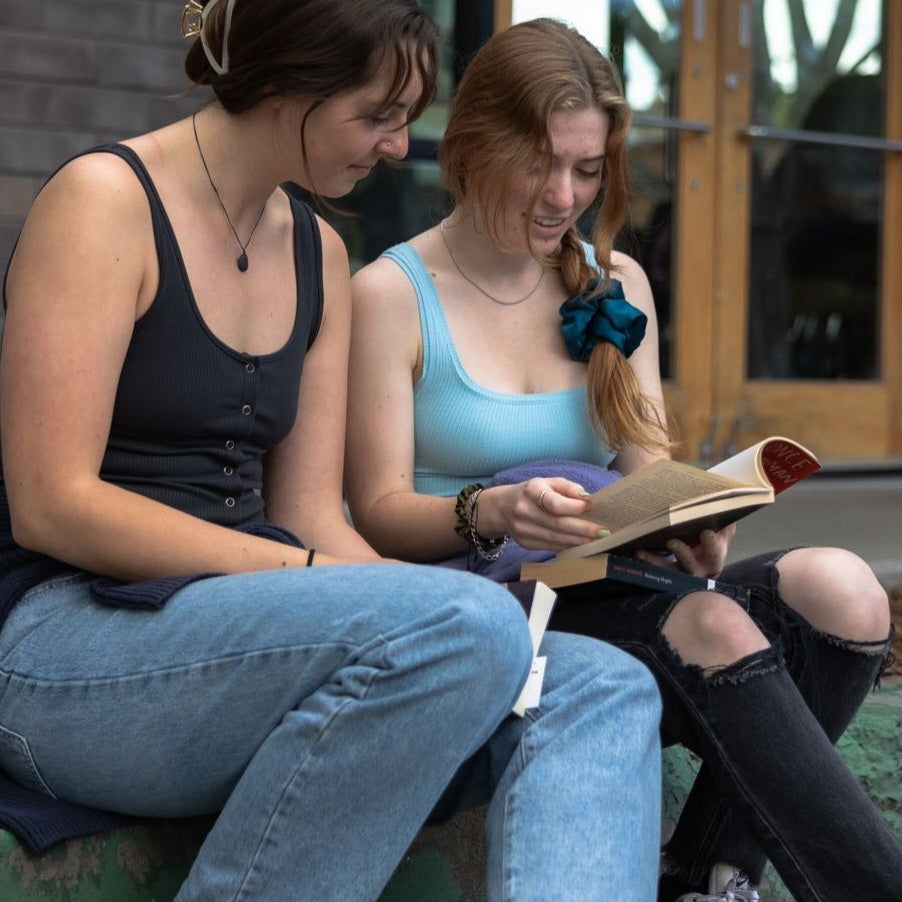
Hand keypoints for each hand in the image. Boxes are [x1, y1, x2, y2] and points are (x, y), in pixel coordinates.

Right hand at [487, 478, 605, 550]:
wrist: (502, 508)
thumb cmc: (532, 493)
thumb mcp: (548, 482)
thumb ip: (568, 488)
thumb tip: (587, 498)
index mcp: (531, 491)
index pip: (554, 503)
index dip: (574, 507)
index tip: (592, 507)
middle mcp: (524, 511)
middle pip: (558, 525)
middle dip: (584, 530)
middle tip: (604, 531)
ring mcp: (523, 530)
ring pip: (557, 539)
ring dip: (580, 541)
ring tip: (598, 540)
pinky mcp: (526, 543)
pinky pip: (552, 547)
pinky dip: (569, 546)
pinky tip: (582, 544)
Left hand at [637, 524, 735, 577]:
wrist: (702, 561)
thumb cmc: (711, 543)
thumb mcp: (721, 534)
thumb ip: (725, 523)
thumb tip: (727, 505)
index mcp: (714, 558)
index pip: (715, 552)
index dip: (712, 544)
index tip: (706, 532)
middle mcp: (698, 570)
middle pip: (690, 565)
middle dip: (682, 553)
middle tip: (672, 541)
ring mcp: (681, 575)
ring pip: (668, 571)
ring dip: (655, 562)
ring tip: (642, 552)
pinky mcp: (666, 576)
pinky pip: (654, 571)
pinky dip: (645, 562)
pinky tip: (635, 552)